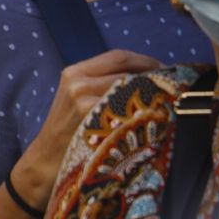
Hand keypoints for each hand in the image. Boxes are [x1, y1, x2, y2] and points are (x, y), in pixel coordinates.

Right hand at [20, 50, 161, 200]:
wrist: (45, 161)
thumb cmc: (67, 134)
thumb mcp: (76, 100)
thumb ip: (101, 85)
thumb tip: (144, 78)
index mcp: (74, 72)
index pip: (118, 56)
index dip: (146, 60)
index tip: (165, 70)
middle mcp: (77, 81)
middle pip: (127, 69)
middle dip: (154, 77)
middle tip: (173, 88)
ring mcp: (82, 98)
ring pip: (129, 88)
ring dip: (152, 95)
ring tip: (166, 104)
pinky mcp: (89, 116)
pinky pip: (125, 109)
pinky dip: (143, 112)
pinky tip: (154, 120)